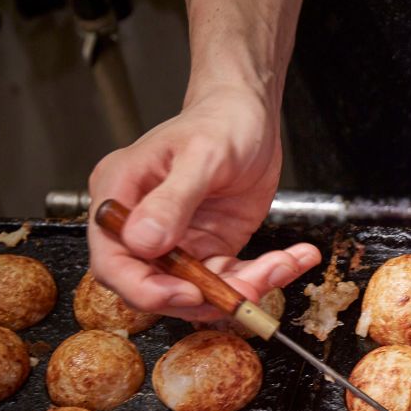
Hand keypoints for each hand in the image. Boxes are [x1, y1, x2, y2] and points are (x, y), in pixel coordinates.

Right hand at [87, 85, 320, 319]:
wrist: (250, 115)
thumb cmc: (221, 121)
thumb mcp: (202, 155)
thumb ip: (172, 201)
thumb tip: (143, 242)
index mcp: (120, 197)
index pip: (114, 262)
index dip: (146, 288)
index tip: (188, 291)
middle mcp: (142, 225)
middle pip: (157, 286)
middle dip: (206, 295)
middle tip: (250, 290)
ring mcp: (177, 240)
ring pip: (200, 288)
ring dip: (244, 287)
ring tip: (285, 263)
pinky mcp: (210, 247)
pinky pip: (231, 276)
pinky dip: (265, 274)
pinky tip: (296, 258)